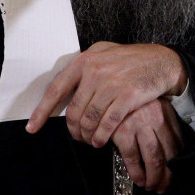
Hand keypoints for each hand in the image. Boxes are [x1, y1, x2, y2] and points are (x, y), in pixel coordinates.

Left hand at [25, 41, 186, 146]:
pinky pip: (107, 123)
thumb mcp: (105, 54)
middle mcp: (96, 70)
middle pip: (74, 109)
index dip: (42, 110)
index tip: (32, 127)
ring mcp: (112, 83)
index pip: (57, 88)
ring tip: (90, 140)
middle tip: (77, 137)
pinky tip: (101, 140)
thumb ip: (86, 68)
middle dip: (73, 129)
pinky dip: (102, 135)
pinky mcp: (127, 96)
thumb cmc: (133, 60)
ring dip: (87, 135)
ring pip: (89, 119)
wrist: (162, 61)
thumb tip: (68, 89)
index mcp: (86, 60)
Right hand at [112, 97, 182, 192]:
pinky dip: (137, 173)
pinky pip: (133, 158)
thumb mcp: (150, 105)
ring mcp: (139, 125)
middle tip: (164, 186)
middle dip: (168, 175)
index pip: (178, 142)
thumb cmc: (128, 101)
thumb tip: (171, 149)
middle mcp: (155, 118)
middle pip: (168, 154)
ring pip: (154, 159)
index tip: (175, 172)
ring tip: (152, 186)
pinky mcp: (123, 132)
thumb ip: (161, 122)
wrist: (106, 90)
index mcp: (165, 111)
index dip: (177, 162)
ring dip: (154, 178)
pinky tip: (139, 180)